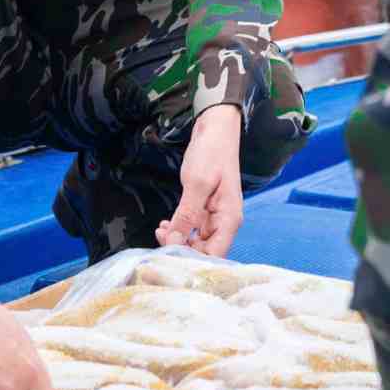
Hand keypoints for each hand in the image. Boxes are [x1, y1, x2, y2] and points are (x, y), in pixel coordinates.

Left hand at [155, 103, 243, 256]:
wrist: (215, 130)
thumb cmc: (212, 153)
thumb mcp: (197, 183)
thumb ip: (187, 215)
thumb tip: (174, 241)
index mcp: (229, 219)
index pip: (215, 255)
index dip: (193, 259)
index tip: (170, 251)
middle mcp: (224, 222)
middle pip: (204, 251)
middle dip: (181, 248)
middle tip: (160, 235)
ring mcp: (214, 217)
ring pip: (196, 241)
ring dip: (177, 238)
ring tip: (161, 228)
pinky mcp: (204, 210)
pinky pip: (192, 228)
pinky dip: (179, 228)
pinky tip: (166, 223)